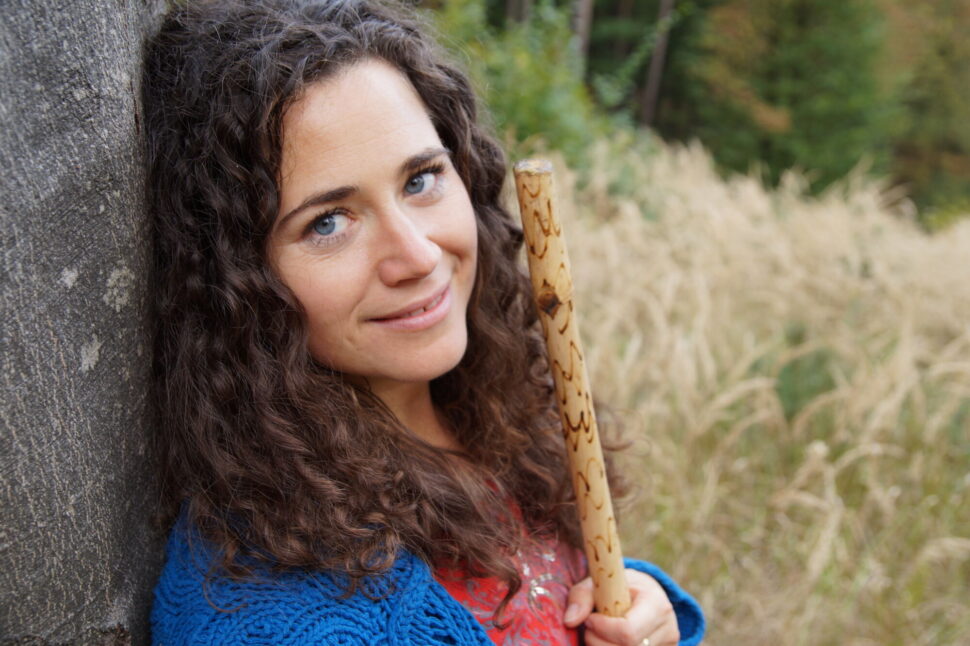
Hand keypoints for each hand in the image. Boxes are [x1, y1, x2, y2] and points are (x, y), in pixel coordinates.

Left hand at [563, 569, 679, 645]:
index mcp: (656, 604)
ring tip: (599, 636)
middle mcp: (668, 629)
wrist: (646, 595)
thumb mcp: (601, 582)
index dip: (602, 630)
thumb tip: (569, 621)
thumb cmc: (619, 588)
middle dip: (598, 643)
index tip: (590, 619)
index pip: (627, 632)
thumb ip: (581, 597)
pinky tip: (608, 643)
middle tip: (590, 629)